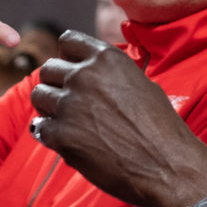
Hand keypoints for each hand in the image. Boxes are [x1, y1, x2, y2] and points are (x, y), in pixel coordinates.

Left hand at [29, 31, 206, 206]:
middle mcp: (84, 75)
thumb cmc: (160, 127)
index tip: (72, 71)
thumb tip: (91, 73)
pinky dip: (48, 133)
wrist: (167, 165)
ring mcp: (70, 104)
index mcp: (107, 58)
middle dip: (55, 84)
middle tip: (68, 101)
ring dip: (48, 107)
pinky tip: (65, 140)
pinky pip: (39, 127)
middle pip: (48, 69)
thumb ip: (110, 74)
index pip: (68, 41)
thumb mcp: (140, 83)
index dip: (67, 57)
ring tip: (65, 121)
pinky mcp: (61, 135)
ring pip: (38, 95)